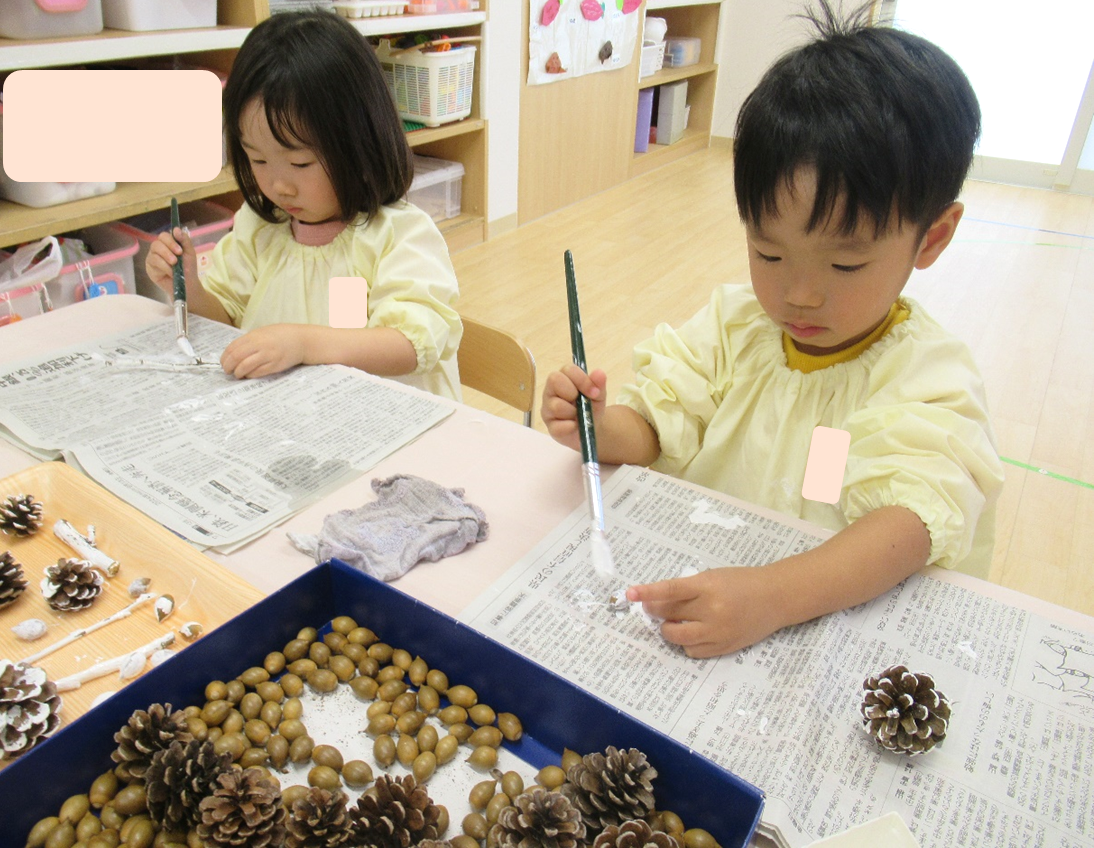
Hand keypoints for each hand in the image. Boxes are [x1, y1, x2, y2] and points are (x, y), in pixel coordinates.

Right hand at [146, 227, 196, 295]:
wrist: (187, 285)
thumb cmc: (188, 268)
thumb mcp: (189, 252)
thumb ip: (184, 240)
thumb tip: (176, 229)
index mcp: (168, 243)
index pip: (164, 236)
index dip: (171, 241)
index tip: (180, 250)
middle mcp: (158, 249)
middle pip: (157, 242)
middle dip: (168, 250)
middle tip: (176, 259)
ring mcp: (152, 257)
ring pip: (154, 252)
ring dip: (166, 258)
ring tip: (175, 265)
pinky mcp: (150, 267)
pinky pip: (153, 262)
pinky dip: (164, 267)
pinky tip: (171, 272)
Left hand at [220, 324, 305, 378]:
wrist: (300, 340)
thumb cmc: (280, 336)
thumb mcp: (262, 333)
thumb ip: (248, 341)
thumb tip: (233, 354)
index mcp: (254, 336)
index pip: (232, 348)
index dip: (224, 358)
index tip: (223, 363)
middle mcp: (259, 345)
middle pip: (236, 358)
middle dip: (228, 366)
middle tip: (227, 371)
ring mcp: (268, 356)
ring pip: (245, 367)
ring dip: (238, 373)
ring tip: (237, 374)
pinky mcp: (275, 365)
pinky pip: (257, 373)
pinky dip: (249, 375)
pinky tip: (248, 375)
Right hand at [541, 364, 607, 451]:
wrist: (592, 429)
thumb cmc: (591, 406)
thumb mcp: (599, 394)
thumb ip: (598, 384)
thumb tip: (599, 373)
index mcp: (563, 379)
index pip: (567, 370)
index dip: (582, 379)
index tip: (594, 392)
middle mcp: (551, 391)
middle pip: (555, 380)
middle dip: (572, 392)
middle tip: (582, 402)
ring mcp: (548, 409)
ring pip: (556, 406)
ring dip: (573, 412)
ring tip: (579, 416)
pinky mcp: (550, 428)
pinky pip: (558, 427)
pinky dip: (572, 427)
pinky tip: (576, 427)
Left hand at [626, 566, 782, 657]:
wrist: (775, 598)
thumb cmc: (741, 583)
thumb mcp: (713, 576)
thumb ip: (688, 588)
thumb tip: (657, 602)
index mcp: (708, 586)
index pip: (671, 589)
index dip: (648, 592)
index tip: (630, 593)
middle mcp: (712, 609)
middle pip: (670, 614)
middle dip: (655, 611)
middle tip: (652, 608)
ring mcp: (718, 631)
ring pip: (677, 636)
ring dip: (667, 630)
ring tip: (670, 622)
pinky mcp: (724, 647)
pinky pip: (693, 650)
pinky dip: (686, 643)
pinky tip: (691, 633)